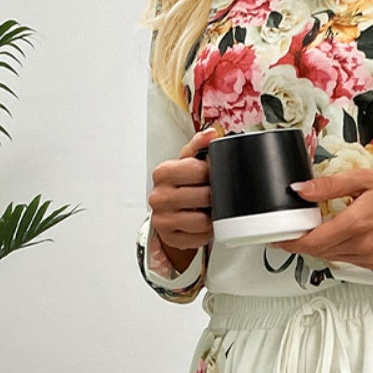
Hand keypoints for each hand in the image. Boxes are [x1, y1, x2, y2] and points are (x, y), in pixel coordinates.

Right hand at [148, 125, 218, 260]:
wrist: (167, 213)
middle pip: (203, 196)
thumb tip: (211, 134)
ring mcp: (162, 219)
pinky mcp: (170, 238)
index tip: (210, 176)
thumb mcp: (185, 163)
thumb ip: (198, 147)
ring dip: (211, 217)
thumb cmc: (178, 186)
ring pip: (203, 221)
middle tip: (210, 196)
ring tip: (207, 210)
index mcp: (163, 173)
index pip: (197, 170)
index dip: (211, 174)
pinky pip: (199, 238)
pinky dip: (205, 232)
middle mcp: (159, 196)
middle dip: (213, 197)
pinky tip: (201, 224)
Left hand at [272, 168, 372, 272]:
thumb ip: (329, 186)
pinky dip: (341, 251)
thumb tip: (301, 189)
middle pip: (319, 252)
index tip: (280, 237)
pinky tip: (345, 238)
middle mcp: (362, 246)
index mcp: (355, 223)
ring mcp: (371, 258)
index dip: (291, 242)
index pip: (311, 241)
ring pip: (334, 258)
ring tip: (320, 231)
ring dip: (323, 247)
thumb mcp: (366, 179)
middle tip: (296, 231)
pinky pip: (351, 262)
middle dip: (304, 243)